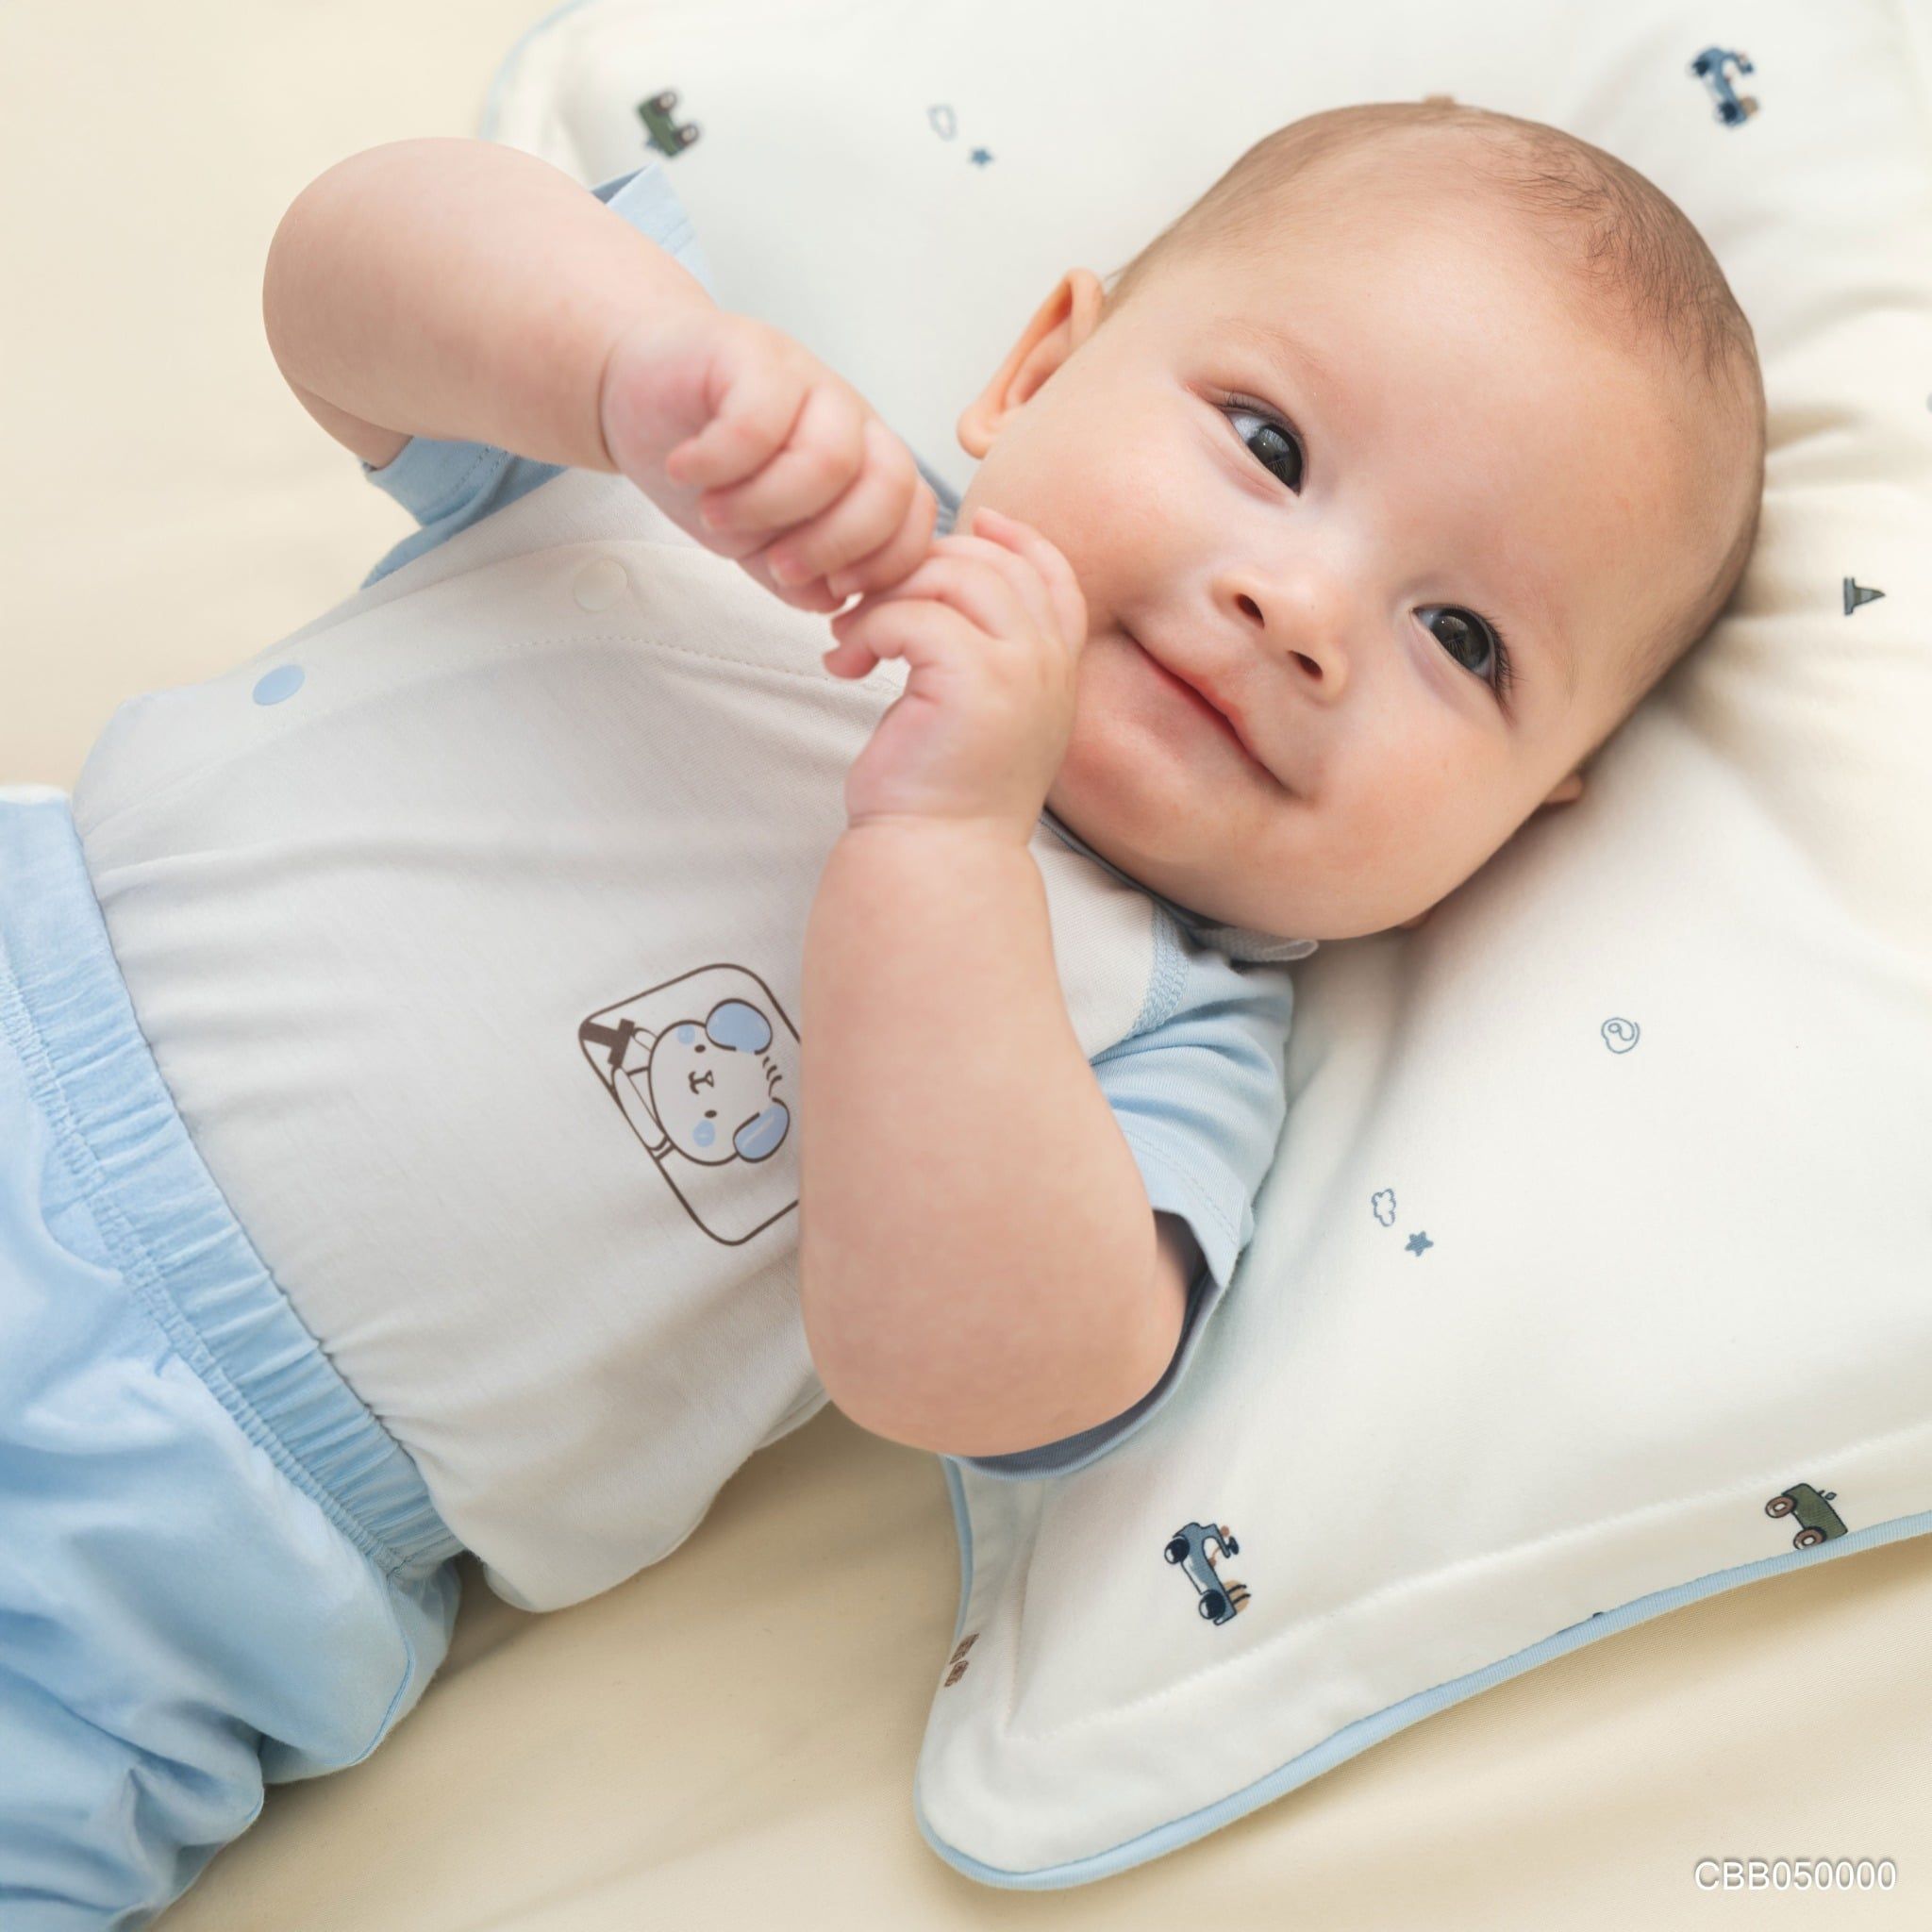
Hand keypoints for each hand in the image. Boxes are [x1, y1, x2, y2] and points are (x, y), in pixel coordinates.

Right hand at [598, 306, 937, 614]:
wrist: (636, 386)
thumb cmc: (706, 463)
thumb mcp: (757, 539)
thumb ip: (797, 575)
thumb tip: (831, 601)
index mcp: (864, 466)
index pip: (912, 517)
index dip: (881, 566)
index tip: (830, 590)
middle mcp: (848, 420)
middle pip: (889, 487)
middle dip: (833, 546)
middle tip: (774, 564)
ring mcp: (807, 381)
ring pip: (829, 459)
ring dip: (765, 506)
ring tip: (713, 512)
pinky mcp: (753, 353)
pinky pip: (757, 421)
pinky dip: (716, 462)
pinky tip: (684, 468)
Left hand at [820, 506, 1088, 833]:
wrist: (938, 858)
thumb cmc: (943, 795)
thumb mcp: (979, 715)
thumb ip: (986, 656)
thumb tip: (943, 590)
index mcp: (1057, 670)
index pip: (1052, 574)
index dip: (1014, 537)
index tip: (968, 520)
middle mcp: (1049, 664)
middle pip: (993, 562)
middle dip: (921, 563)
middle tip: (865, 598)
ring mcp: (1020, 670)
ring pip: (952, 576)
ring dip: (887, 594)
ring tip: (849, 636)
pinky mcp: (974, 680)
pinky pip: (914, 615)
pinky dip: (868, 629)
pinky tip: (845, 664)